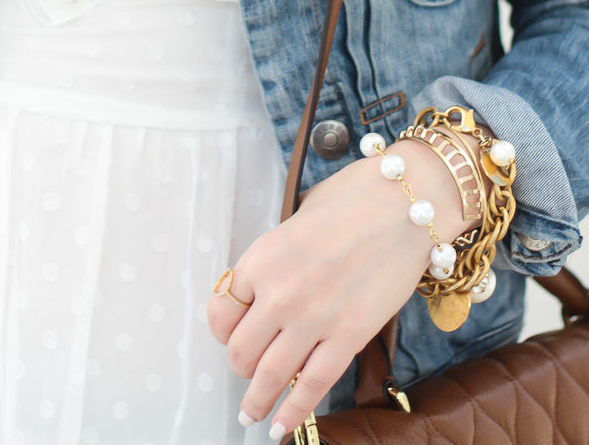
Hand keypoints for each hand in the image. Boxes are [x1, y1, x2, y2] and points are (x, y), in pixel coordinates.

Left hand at [206, 139, 475, 437]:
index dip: (225, 328)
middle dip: (242, 365)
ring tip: (252, 415)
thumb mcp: (296, 220)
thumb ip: (278, 257)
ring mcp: (313, 318)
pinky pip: (313, 386)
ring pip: (270, 376)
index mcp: (260, 258)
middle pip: (241, 351)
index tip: (233, 333)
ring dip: (257, 401)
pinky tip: (282, 427)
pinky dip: (294, 412)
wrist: (402, 202)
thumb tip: (268, 285)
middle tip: (249, 368)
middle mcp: (279, 293)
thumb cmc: (351, 200)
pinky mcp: (348, 336)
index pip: (221, 312)